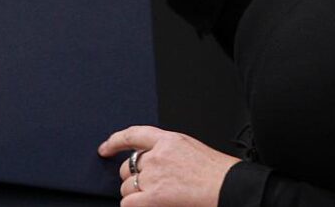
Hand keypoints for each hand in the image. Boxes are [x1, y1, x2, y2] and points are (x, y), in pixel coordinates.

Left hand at [100, 125, 238, 206]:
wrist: (229, 186)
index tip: (105, 148)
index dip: (115, 142)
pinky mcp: (153, 196)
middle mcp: (157, 155)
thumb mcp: (191, 149)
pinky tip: (144, 206)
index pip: (133, 135)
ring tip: (152, 199)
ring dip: (134, 195)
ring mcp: (154, 176)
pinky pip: (128, 203)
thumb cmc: (218, 172)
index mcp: (169, 139)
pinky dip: (132, 206)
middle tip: (146, 187)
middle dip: (133, 178)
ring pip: (127, 187)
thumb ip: (169, 152)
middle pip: (128, 167)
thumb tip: (153, 163)